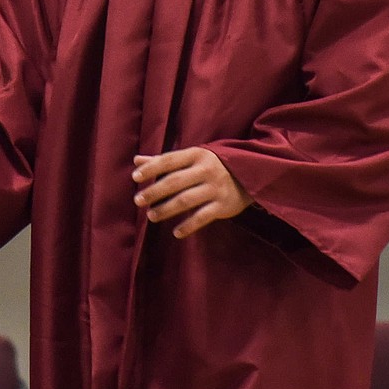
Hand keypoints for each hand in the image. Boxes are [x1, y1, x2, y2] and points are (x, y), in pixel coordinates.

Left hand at [132, 146, 252, 238]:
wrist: (253, 174)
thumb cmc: (213, 165)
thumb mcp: (192, 158)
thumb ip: (164, 160)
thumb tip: (136, 160)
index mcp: (196, 155)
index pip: (169, 160)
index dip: (151, 168)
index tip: (135, 177)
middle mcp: (205, 170)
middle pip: (175, 181)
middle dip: (154, 191)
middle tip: (137, 200)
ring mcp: (215, 188)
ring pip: (186, 200)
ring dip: (166, 209)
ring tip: (151, 216)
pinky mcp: (223, 206)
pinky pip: (202, 217)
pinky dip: (189, 226)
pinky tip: (176, 232)